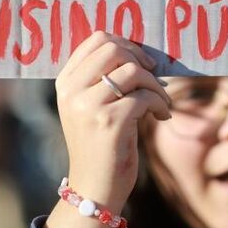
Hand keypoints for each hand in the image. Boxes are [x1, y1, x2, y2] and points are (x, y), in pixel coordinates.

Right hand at [45, 31, 170, 227]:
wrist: (94, 189)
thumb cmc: (100, 144)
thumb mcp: (91, 107)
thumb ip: (102, 78)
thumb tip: (137, 50)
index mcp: (65, 82)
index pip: (96, 39)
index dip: (126, 45)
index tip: (141, 62)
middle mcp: (72, 91)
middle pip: (113, 49)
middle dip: (141, 61)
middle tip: (153, 78)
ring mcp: (89, 107)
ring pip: (132, 71)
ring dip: (155, 85)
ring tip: (160, 101)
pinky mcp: (109, 123)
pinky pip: (144, 97)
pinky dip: (160, 103)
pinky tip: (162, 115)